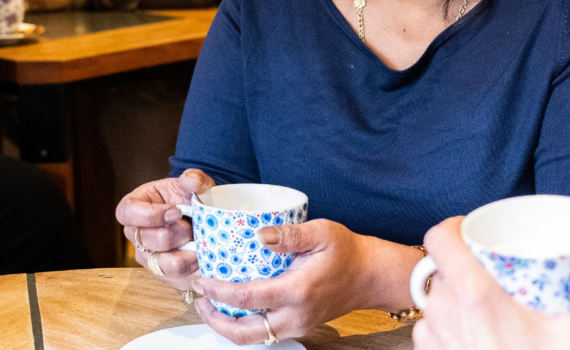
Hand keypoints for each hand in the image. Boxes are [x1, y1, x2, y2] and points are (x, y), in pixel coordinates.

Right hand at [115, 169, 214, 290]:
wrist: (197, 219)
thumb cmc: (185, 199)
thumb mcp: (189, 184)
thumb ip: (193, 179)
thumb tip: (196, 183)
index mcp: (134, 208)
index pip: (128, 213)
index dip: (151, 215)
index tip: (176, 212)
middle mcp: (136, 236)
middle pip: (150, 241)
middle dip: (177, 233)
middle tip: (192, 226)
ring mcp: (149, 259)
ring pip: (166, 265)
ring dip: (189, 254)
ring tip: (200, 242)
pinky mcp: (166, 276)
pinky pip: (181, 279)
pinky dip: (197, 268)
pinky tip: (205, 256)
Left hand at [192, 220, 410, 344]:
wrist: (370, 275)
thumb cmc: (347, 251)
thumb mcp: (322, 232)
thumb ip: (290, 233)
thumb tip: (259, 234)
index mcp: (297, 291)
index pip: (247, 298)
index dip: (218, 291)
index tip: (202, 279)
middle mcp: (295, 315)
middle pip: (244, 333)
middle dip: (215, 320)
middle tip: (199, 299)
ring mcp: (298, 325)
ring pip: (254, 338)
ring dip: (227, 326)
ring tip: (210, 305)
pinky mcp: (299, 326)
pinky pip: (264, 333)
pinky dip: (244, 324)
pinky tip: (234, 306)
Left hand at [412, 217, 569, 349]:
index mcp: (471, 292)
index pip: (439, 238)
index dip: (451, 227)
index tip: (468, 228)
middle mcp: (443, 307)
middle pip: (441, 266)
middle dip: (463, 265)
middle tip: (488, 270)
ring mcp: (432, 331)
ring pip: (436, 296)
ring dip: (454, 295)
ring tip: (481, 302)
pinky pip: (432, 325)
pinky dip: (448, 323)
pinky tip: (469, 330)